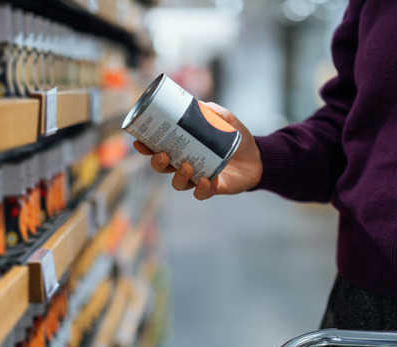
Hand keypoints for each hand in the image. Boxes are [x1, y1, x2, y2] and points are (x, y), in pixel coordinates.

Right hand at [132, 102, 262, 199]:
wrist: (258, 156)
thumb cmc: (236, 137)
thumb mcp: (225, 119)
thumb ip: (212, 111)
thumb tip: (198, 103)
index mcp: (183, 148)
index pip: (158, 148)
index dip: (145, 147)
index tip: (139, 141)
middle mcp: (185, 164)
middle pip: (162, 168)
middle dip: (157, 163)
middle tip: (163, 154)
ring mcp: (197, 178)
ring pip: (178, 183)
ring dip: (178, 176)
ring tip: (186, 166)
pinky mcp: (212, 188)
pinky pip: (201, 193)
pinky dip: (200, 189)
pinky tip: (204, 181)